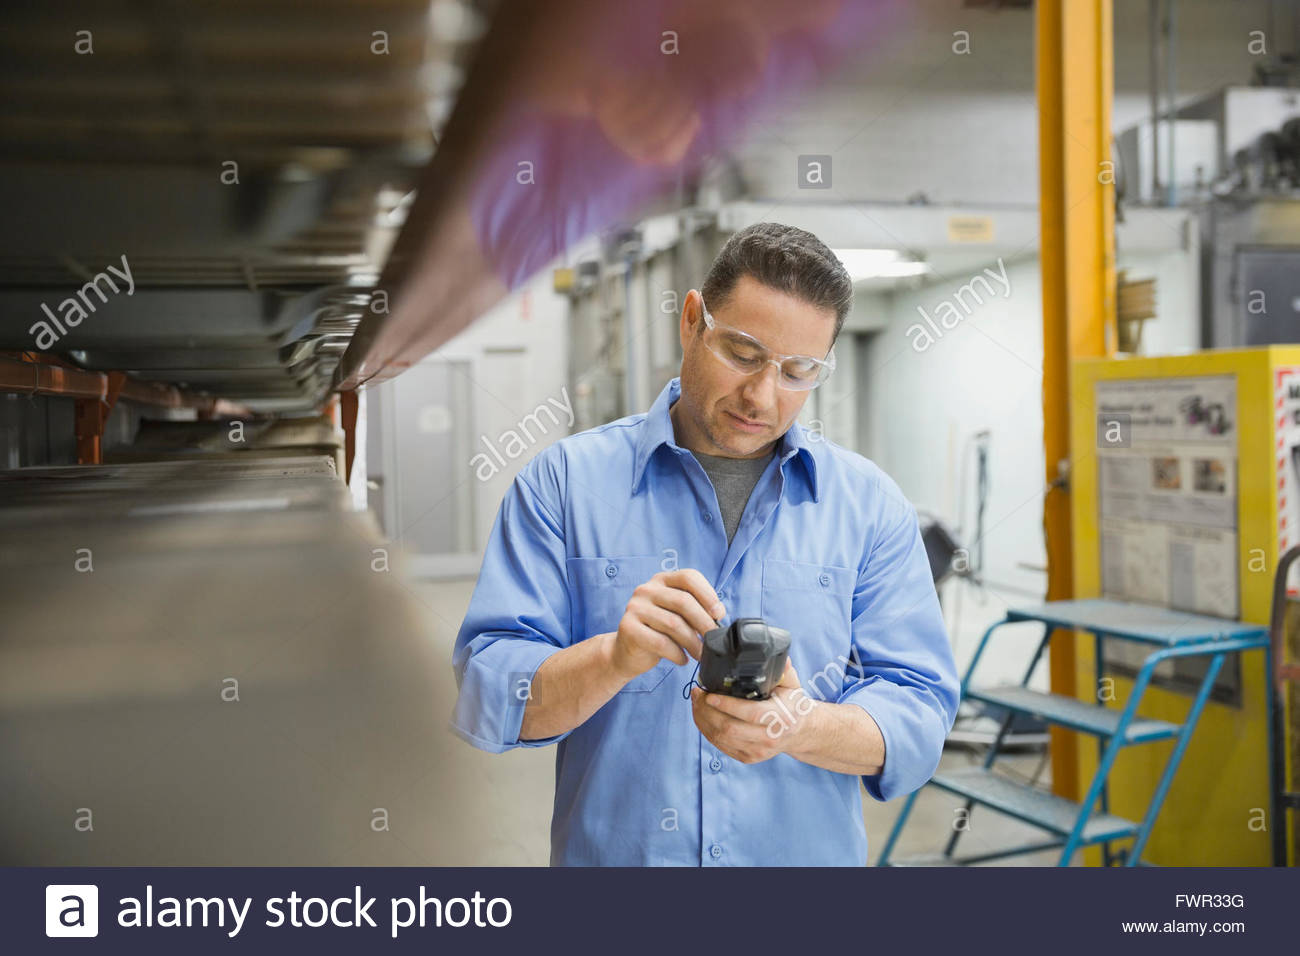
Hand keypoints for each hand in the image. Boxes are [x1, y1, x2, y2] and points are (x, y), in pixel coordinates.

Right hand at [608, 568, 725, 680]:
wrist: (626, 652)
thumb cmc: (659, 632)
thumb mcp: (678, 616)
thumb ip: (696, 610)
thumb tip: (718, 614)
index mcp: (661, 580)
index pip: (688, 577)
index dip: (707, 594)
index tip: (719, 614)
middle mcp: (646, 589)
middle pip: (683, 601)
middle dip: (704, 623)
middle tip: (714, 639)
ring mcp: (635, 607)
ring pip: (673, 624)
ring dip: (693, 642)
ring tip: (701, 654)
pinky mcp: (628, 628)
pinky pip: (660, 642)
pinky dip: (677, 653)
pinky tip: (683, 659)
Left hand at [690, 659, 818, 763]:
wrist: (799, 732)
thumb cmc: (792, 705)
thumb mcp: (792, 685)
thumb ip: (785, 671)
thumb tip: (782, 659)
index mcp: (780, 718)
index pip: (750, 714)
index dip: (727, 705)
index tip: (710, 694)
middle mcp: (769, 738)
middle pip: (730, 729)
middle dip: (708, 711)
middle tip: (698, 694)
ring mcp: (758, 751)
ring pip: (721, 739)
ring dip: (703, 720)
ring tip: (697, 702)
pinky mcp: (748, 758)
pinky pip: (721, 746)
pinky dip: (707, 731)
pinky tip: (702, 717)